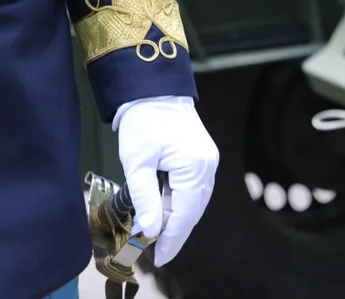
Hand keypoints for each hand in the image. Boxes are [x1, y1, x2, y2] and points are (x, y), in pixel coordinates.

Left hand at [115, 96, 218, 265]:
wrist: (151, 86)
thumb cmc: (142, 119)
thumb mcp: (136, 160)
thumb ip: (144, 197)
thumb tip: (151, 231)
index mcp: (194, 166)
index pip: (184, 214)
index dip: (171, 239)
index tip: (159, 257)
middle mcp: (208, 165)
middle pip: (191, 210)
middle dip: (173, 230)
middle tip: (154, 248)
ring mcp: (208, 160)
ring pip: (193, 200)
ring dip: (175, 216)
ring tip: (155, 230)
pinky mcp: (202, 155)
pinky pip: (193, 187)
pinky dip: (178, 200)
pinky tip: (163, 207)